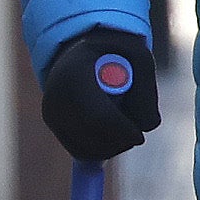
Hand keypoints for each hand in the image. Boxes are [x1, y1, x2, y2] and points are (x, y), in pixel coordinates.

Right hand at [39, 29, 157, 162]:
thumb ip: (147, 92)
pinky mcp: (52, 123)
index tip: (139, 136)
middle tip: (134, 135)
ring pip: (84, 149)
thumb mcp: (139, 59)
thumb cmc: (115, 53)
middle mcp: (57, 95)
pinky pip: (78, 150)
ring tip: (122, 128)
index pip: (98, 116)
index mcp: (75, 74)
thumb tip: (147, 126)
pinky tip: (110, 134)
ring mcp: (52, 111)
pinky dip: (99, 150)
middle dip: (119, 142)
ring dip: (111, 147)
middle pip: (90, 137)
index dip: (122, 131)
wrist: (82, 49)